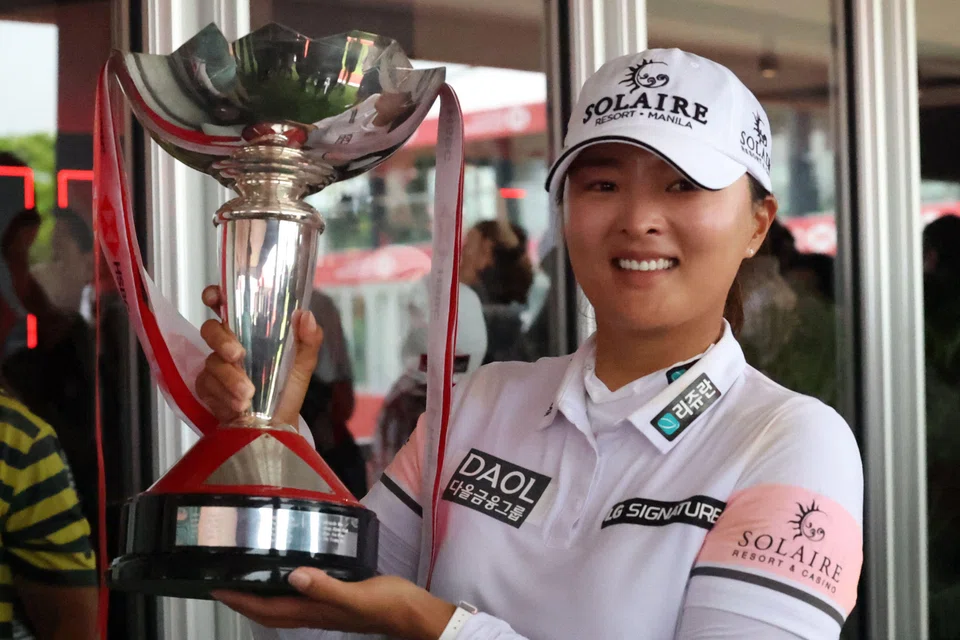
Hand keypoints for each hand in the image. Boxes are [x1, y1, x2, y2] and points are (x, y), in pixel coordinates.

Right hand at [195, 285, 323, 426]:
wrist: (277, 424)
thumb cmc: (287, 389)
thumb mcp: (303, 363)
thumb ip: (309, 339)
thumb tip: (306, 315)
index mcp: (250, 331)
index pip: (226, 305)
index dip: (215, 296)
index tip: (214, 297)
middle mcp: (229, 343)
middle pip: (210, 329)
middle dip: (222, 341)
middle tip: (238, 355)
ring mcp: (215, 365)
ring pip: (211, 362)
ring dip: (229, 378)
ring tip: (248, 395)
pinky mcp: (206, 387)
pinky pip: (206, 386)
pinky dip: (223, 396)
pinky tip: (238, 406)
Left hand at [213, 567, 455, 639]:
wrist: (413, 615)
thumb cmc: (389, 604)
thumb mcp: (357, 595)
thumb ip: (326, 587)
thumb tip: (293, 576)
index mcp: (314, 611)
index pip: (267, 609)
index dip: (240, 600)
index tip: (216, 588)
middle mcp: (314, 613)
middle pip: (269, 611)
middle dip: (242, 600)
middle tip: (222, 583)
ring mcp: (325, 610)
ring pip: (282, 607)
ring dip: (261, 597)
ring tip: (247, 580)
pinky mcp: (336, 601)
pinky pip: (300, 599)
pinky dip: (285, 590)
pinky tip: (289, 577)